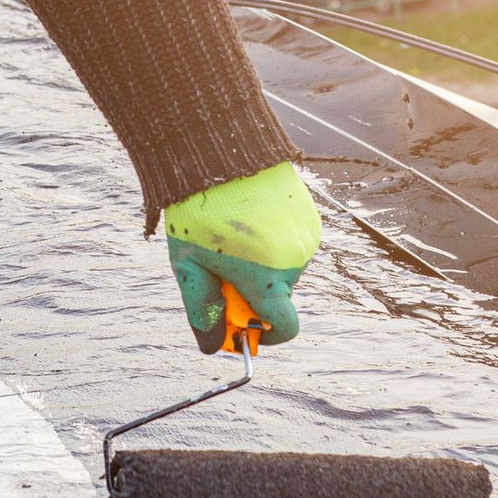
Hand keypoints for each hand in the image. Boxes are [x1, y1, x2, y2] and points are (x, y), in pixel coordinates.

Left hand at [164, 161, 321, 353]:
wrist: (220, 151)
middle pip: (279, 296)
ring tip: (231, 235)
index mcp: (267, 279)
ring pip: (283, 270)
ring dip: (262, 265)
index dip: (264, 336)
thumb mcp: (188, 265)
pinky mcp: (309, 216)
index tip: (245, 328)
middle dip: (252, 293)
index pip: (285, 328)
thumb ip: (203, 309)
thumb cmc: (198, 211)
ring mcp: (305, 237)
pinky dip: (271, 243)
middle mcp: (295, 261)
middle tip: (219, 268)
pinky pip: (291, 244)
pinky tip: (247, 220)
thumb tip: (213, 345)